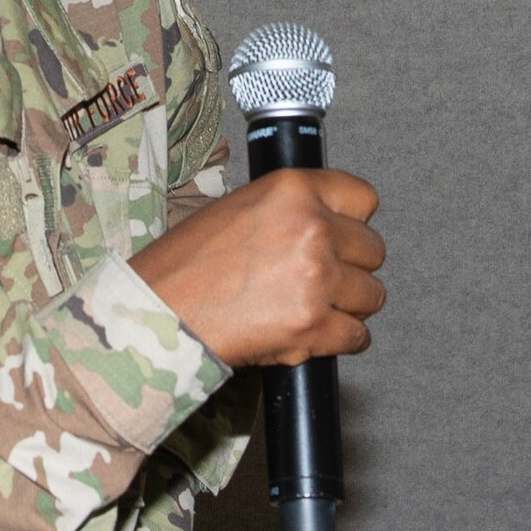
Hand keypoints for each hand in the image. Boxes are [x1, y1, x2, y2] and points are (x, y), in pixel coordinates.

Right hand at [129, 168, 384, 368]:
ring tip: (311, 308)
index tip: (343, 235)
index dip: (353, 222)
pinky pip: (357, 336)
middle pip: (373, 250)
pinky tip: (311, 334)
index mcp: (291, 190)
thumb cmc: (184, 267)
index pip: (362, 198)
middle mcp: (311, 228)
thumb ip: (288, 212)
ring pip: (371, 295)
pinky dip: (339, 340)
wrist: (157, 316)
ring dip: (348, 306)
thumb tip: (326, 224)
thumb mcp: (236, 210)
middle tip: (319, 279)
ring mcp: (316, 278)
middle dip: (351, 267)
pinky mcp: (314, 326)